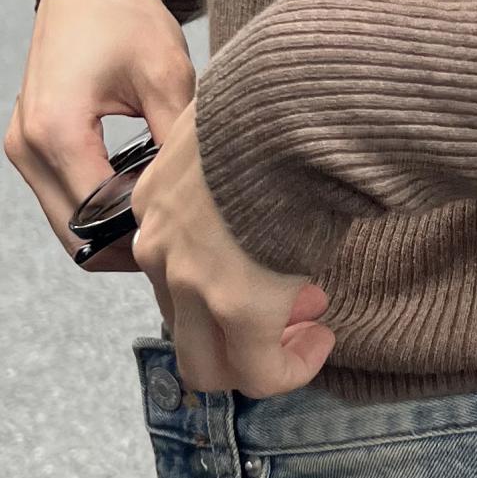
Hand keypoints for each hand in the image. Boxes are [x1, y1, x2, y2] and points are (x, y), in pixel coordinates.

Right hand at [6, 0, 194, 268]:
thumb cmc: (129, 19)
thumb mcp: (167, 79)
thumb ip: (175, 146)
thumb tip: (195, 207)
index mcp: (56, 130)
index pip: (99, 221)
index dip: (143, 241)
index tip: (188, 246)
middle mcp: (26, 143)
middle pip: (75, 235)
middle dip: (125, 250)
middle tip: (179, 249)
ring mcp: (20, 144)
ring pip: (65, 224)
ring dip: (108, 235)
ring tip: (163, 226)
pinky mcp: (26, 142)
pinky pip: (60, 198)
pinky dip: (95, 211)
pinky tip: (140, 203)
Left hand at [130, 105, 335, 395]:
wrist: (290, 105)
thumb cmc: (274, 105)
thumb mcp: (231, 136)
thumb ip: (232, 171)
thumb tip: (269, 180)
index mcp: (154, 205)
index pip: (174, 270)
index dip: (225, 284)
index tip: (278, 272)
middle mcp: (159, 250)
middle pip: (183, 327)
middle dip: (238, 332)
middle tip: (295, 312)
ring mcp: (192, 283)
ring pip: (209, 364)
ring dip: (261, 357)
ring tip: (312, 333)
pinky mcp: (238, 308)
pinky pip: (259, 372)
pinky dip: (290, 369)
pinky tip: (322, 343)